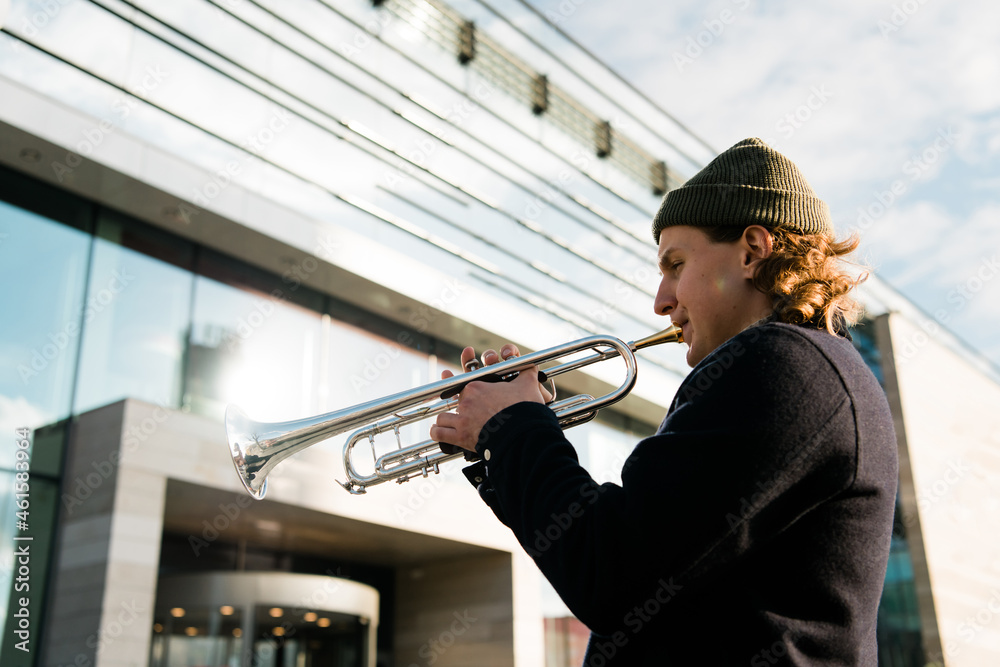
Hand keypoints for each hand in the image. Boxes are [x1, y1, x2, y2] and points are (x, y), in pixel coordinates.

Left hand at [430, 344, 551, 452]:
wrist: (524, 432)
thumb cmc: (525, 408)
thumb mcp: (527, 385)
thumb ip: (526, 372)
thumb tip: (531, 366)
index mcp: (477, 386)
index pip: (463, 384)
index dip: (464, 388)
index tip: (465, 392)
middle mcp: (466, 401)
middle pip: (455, 401)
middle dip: (459, 406)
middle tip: (465, 412)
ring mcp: (462, 418)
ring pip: (443, 417)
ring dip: (446, 421)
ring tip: (450, 423)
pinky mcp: (460, 436)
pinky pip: (439, 434)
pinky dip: (437, 434)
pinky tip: (438, 433)